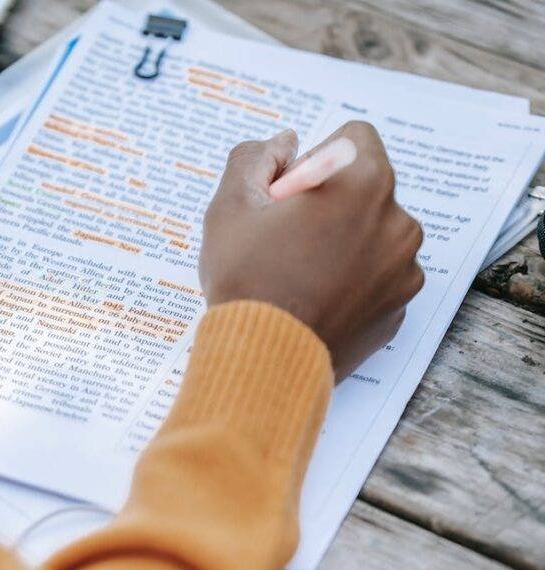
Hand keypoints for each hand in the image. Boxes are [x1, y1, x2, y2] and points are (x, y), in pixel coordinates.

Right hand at [199, 122, 424, 380]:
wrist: (264, 365)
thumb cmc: (247, 283)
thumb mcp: (230, 206)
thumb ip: (255, 157)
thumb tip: (284, 144)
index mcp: (365, 183)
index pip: (353, 139)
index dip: (314, 162)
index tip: (288, 199)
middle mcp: (398, 223)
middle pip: (366, 190)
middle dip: (332, 204)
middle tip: (288, 242)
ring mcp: (404, 272)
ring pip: (375, 237)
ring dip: (345, 245)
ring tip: (302, 277)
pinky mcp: (398, 311)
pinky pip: (378, 282)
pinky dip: (353, 286)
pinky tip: (318, 304)